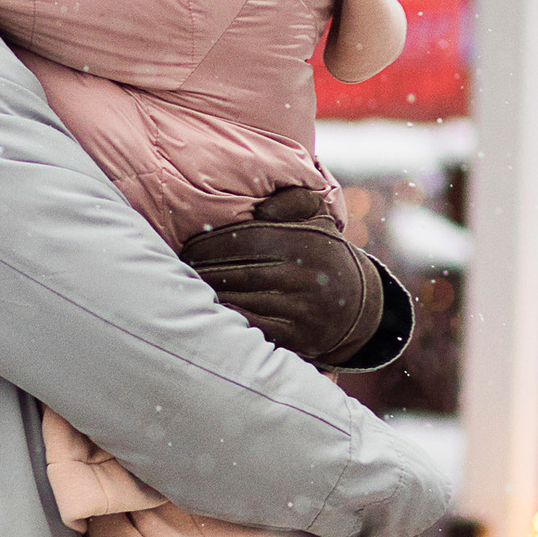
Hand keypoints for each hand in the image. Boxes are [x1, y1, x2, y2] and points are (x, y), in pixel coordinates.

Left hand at [181, 186, 385, 363]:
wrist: (360, 307)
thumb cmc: (323, 254)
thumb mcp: (318, 217)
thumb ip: (292, 200)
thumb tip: (259, 207)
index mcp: (304, 241)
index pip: (242, 240)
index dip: (208, 245)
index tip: (186, 248)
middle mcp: (304, 275)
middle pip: (236, 272)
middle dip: (201, 271)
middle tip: (177, 270)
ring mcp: (301, 308)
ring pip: (240, 301)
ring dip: (208, 296)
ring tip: (183, 291)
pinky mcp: (298, 336)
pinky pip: (251, 327)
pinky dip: (226, 320)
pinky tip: (207, 314)